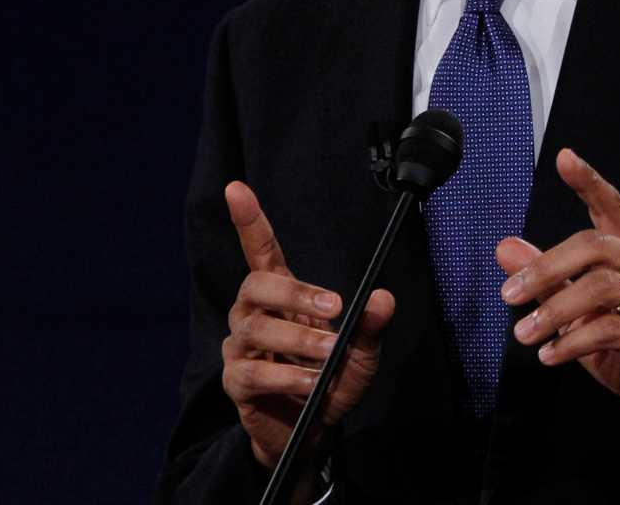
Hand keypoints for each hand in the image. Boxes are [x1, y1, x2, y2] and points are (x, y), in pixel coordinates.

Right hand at [221, 180, 395, 469]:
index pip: (260, 250)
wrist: (310, 432)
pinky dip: (286, 376)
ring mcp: (242, 347)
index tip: (236, 188)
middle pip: (256, 286)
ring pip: (257, 329)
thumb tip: (383, 297)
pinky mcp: (237, 381)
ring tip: (329, 355)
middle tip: (335, 308)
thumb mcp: (362, 353)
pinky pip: (253, 372)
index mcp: (281, 295)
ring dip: (298, 339)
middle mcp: (254, 314)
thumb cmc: (332, 380)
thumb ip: (370, 326)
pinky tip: (310, 383)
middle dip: (295, 293)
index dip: (248, 220)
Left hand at [495, 149, 619, 440]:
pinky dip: (572, 343)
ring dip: (554, 311)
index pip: (612, 207)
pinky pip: (609, 329)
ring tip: (524, 333)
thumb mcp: (579, 312)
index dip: (589, 182)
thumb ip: (547, 279)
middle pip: (595, 246)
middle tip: (509, 295)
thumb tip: (504, 248)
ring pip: (601, 287)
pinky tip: (550, 356)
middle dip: (545, 268)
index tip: (564, 158)